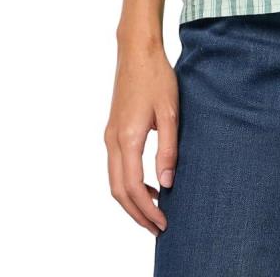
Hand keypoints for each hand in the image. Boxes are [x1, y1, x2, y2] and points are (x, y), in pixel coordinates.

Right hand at [104, 35, 178, 233]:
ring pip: (114, 181)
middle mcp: (112, 140)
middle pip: (118, 191)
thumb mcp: (169, 112)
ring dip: (131, 200)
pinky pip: (116, 167)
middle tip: (157, 228)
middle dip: (136, 214)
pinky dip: (128, 183)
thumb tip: (167, 184)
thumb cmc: (157, 77)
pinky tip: (149, 184)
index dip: (147, 210)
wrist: (137, 51)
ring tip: (154, 211)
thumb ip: (167, 149)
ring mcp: (109, 135)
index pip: (133, 188)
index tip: (163, 223)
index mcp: (127, 138)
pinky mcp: (113, 130)